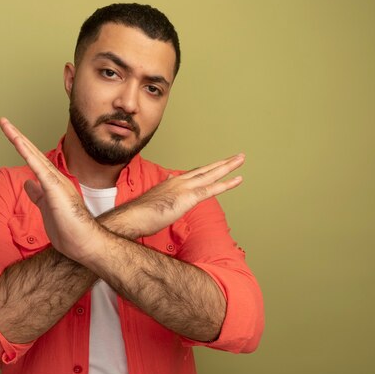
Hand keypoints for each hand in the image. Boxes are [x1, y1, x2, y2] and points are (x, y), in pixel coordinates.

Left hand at [0, 117, 102, 261]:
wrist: (84, 242)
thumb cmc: (69, 230)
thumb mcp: (46, 208)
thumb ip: (38, 195)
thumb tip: (28, 183)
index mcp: (52, 183)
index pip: (34, 161)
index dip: (22, 148)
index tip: (11, 136)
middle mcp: (54, 178)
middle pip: (32, 153)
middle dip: (16, 136)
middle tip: (3, 122)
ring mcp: (55, 182)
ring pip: (33, 156)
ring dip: (18, 139)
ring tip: (5, 125)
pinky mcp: (53, 189)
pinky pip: (37, 167)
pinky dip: (27, 154)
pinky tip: (17, 142)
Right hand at [101, 155, 244, 238]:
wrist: (134, 216)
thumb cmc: (140, 214)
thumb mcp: (152, 203)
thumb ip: (161, 196)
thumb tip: (164, 188)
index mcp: (170, 182)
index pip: (192, 174)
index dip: (205, 170)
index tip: (214, 166)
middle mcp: (179, 181)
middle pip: (205, 170)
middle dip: (221, 163)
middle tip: (236, 156)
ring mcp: (185, 188)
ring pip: (211, 174)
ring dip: (228, 167)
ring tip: (240, 159)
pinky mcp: (189, 198)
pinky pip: (212, 189)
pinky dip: (227, 184)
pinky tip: (238, 179)